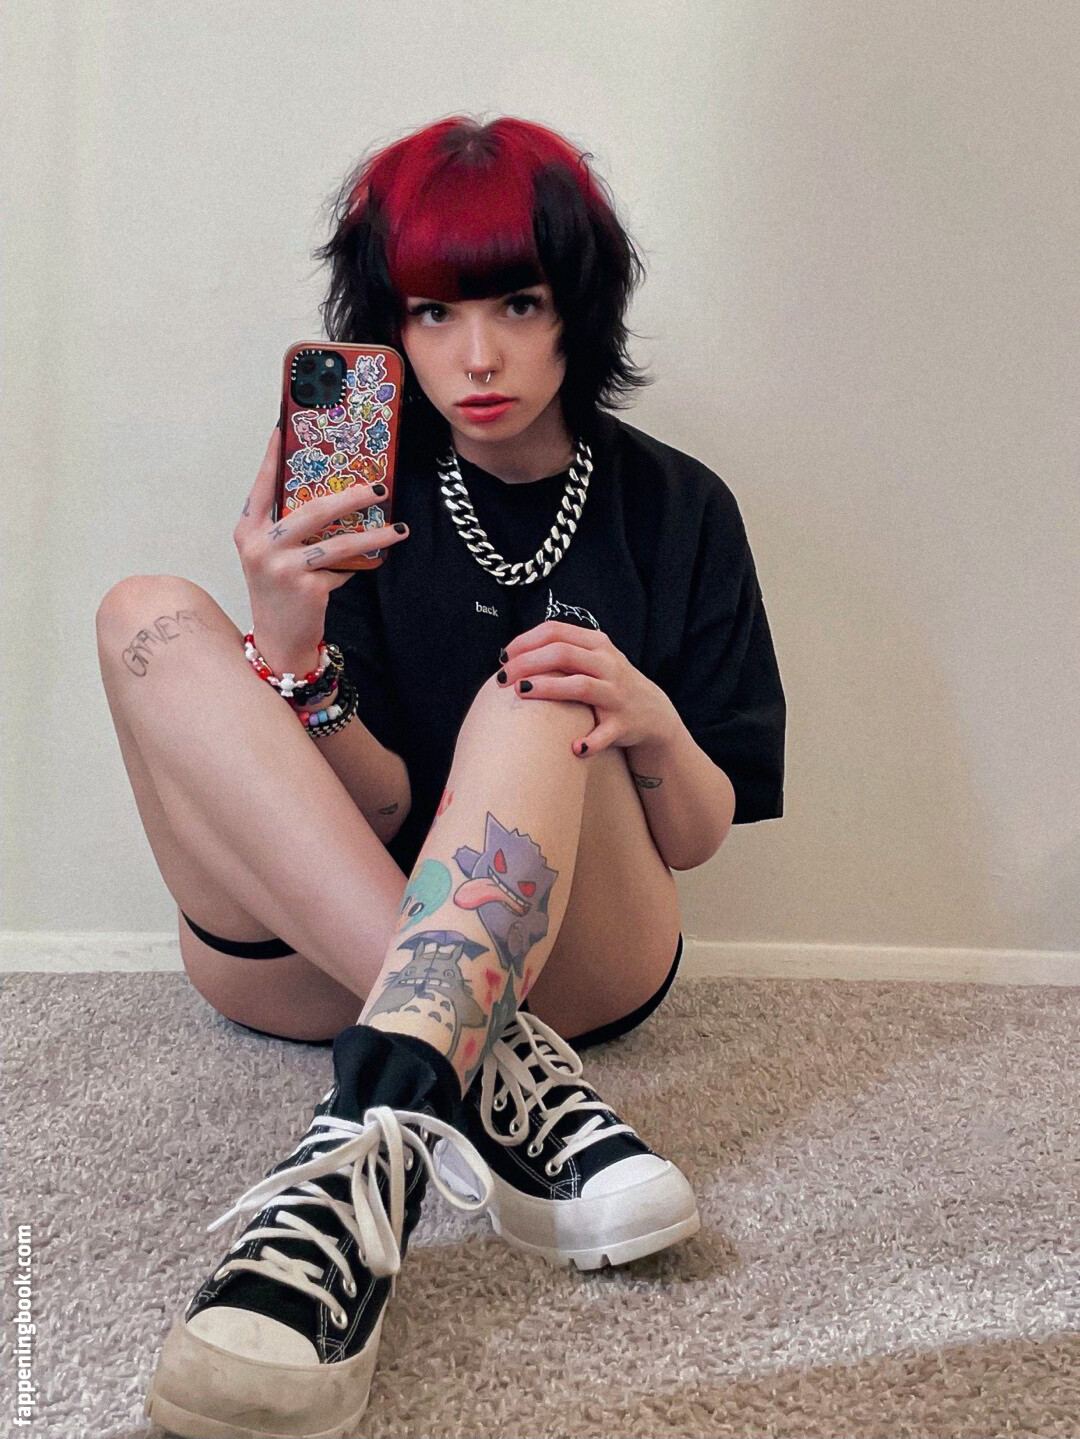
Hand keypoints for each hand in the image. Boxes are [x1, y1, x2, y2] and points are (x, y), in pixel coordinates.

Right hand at [233, 426, 407, 674]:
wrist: (279, 639)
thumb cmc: (280, 590)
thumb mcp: (275, 553)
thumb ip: (292, 526)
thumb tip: (336, 492)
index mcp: (248, 530)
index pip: (263, 484)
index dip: (275, 455)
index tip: (287, 426)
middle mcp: (259, 545)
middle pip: (311, 509)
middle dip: (350, 496)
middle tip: (378, 486)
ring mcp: (281, 567)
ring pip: (337, 541)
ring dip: (372, 534)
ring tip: (396, 526)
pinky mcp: (305, 588)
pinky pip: (342, 567)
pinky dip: (360, 563)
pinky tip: (378, 556)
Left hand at [498, 621, 678, 755]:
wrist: (652, 712)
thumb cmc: (608, 683)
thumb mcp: (592, 658)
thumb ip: (559, 652)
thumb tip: (511, 655)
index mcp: (597, 644)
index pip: (555, 632)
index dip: (524, 642)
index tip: (503, 657)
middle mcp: (608, 665)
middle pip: (562, 655)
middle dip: (527, 663)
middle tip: (501, 678)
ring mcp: (616, 694)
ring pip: (580, 686)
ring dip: (548, 689)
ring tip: (520, 693)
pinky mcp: (622, 723)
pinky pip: (604, 733)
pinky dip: (589, 742)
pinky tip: (573, 748)